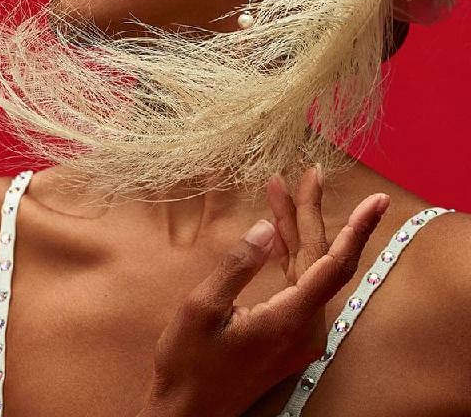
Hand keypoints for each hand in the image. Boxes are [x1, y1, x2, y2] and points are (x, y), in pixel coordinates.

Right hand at [141, 168, 389, 416]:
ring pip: (309, 267)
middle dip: (312, 212)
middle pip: (320, 258)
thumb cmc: (189, 365)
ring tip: (282, 188)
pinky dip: (288, 252)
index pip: (334, 265)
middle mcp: (304, 326)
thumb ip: (238, 266)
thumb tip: (265, 228)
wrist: (189, 414)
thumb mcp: (202, 310)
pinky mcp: (289, 332)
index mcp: (289, 319)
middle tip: (310, 173)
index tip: (376, 201)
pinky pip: (298, 282)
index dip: (358, 229)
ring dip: (296, 228)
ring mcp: (299, 331)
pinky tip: (276, 228)